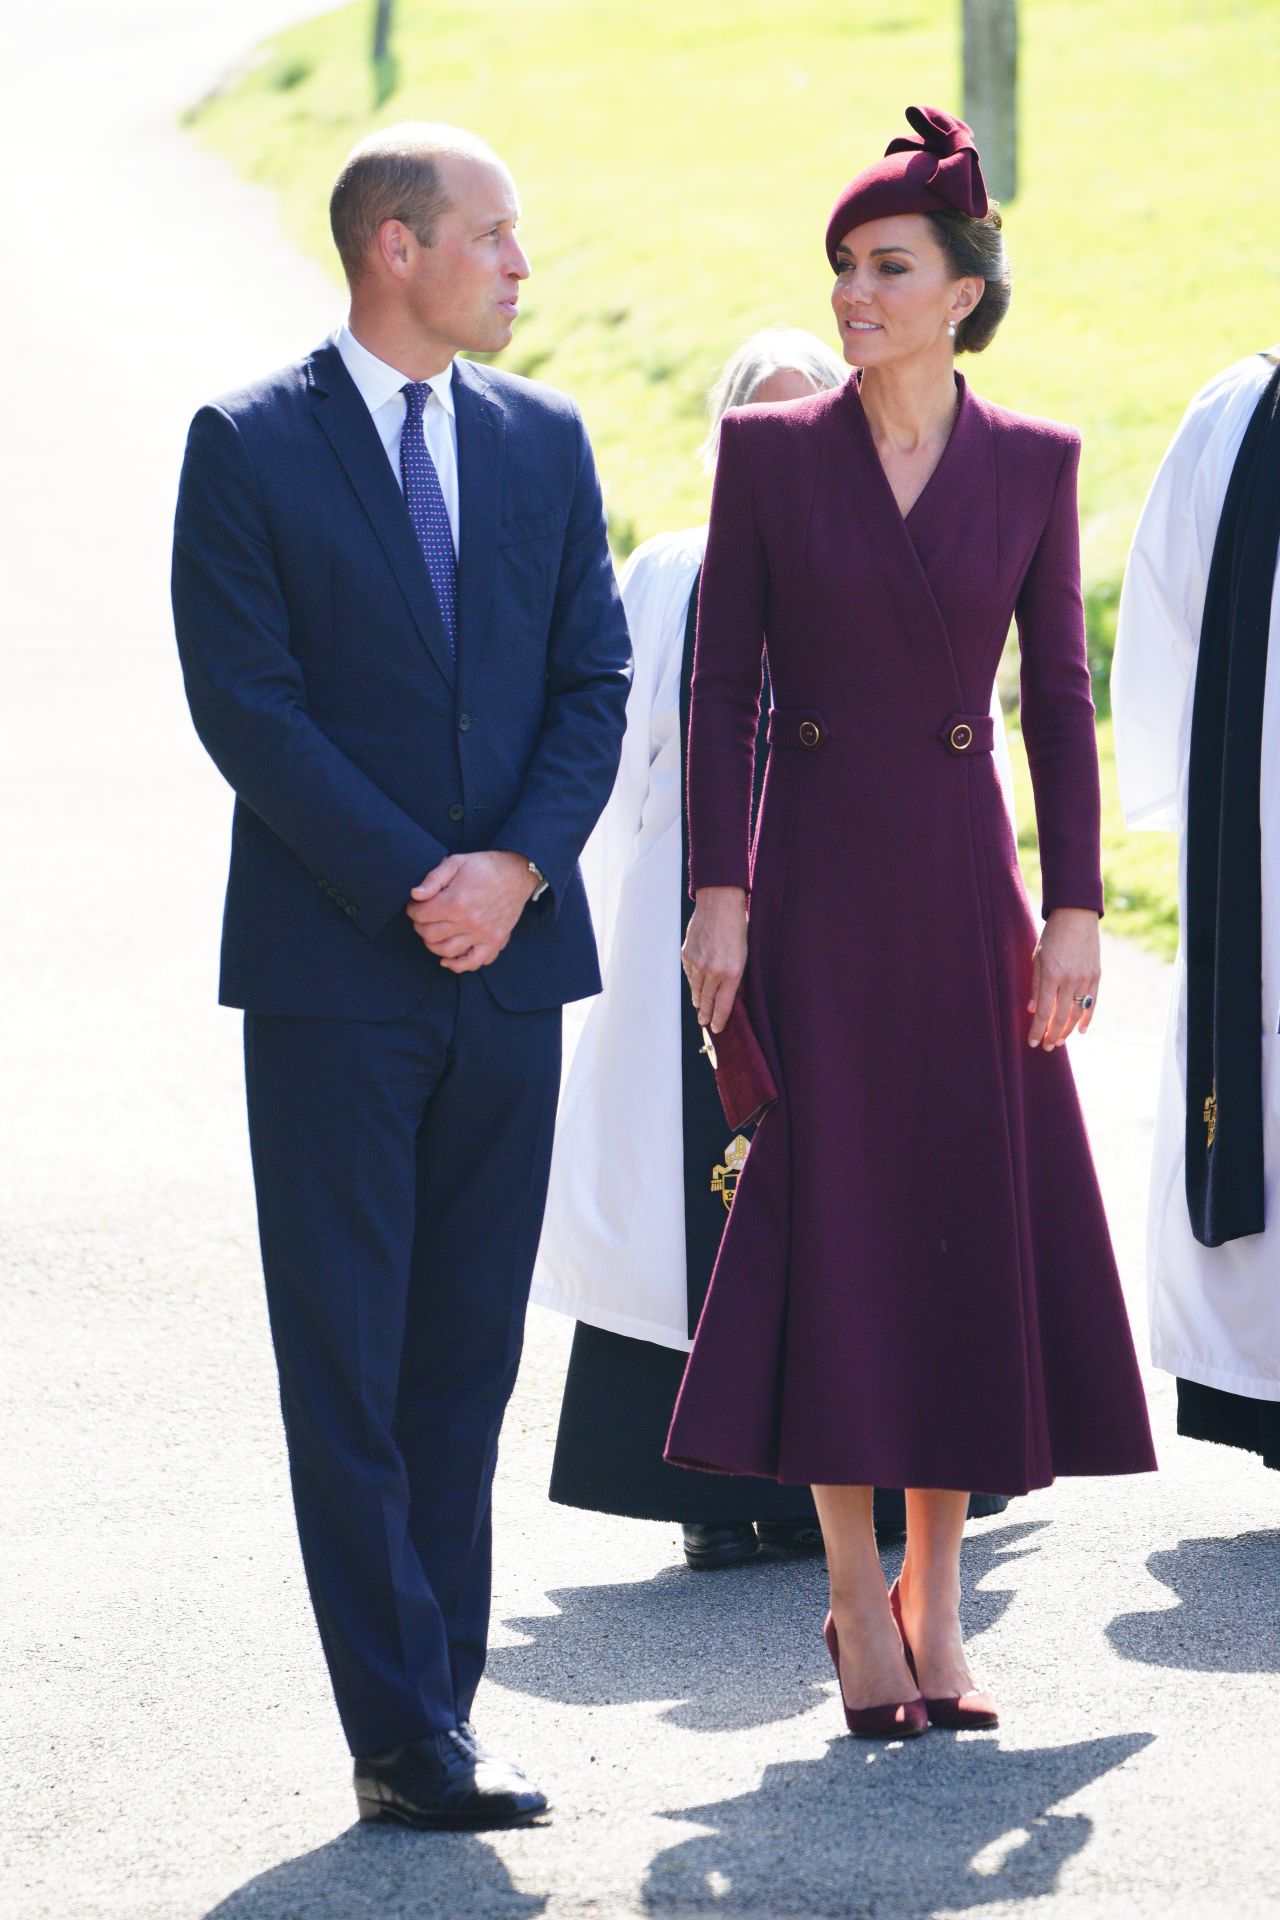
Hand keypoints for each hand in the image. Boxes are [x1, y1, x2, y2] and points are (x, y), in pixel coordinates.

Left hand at [407, 850, 537, 972]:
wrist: (517, 874)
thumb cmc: (485, 867)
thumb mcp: (456, 862)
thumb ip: (433, 879)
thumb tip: (415, 895)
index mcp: (457, 901)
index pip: (421, 915)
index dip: (413, 910)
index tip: (415, 905)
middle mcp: (469, 921)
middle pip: (430, 934)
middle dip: (420, 926)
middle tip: (423, 918)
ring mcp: (483, 934)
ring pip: (447, 951)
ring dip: (433, 944)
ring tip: (433, 933)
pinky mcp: (495, 941)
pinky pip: (474, 962)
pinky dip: (458, 965)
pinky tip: (447, 959)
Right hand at [682, 887, 747, 1032]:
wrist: (719, 904)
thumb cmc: (737, 927)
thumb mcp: (746, 954)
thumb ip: (738, 976)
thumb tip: (733, 994)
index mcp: (731, 972)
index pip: (723, 1005)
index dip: (719, 1019)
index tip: (717, 1028)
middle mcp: (712, 971)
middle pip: (707, 1001)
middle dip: (706, 1014)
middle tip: (705, 1023)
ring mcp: (697, 964)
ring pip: (696, 989)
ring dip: (698, 1000)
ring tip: (699, 1007)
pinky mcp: (687, 955)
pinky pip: (689, 975)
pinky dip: (693, 981)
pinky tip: (696, 985)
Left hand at [1028, 907, 1100, 1049]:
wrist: (1076, 917)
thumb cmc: (1052, 937)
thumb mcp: (1037, 958)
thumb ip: (1035, 985)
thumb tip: (1033, 1010)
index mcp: (1051, 975)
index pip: (1044, 1012)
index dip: (1038, 1030)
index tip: (1033, 1042)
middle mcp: (1070, 980)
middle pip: (1060, 1017)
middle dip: (1052, 1035)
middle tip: (1047, 1047)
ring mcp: (1085, 979)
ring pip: (1077, 1013)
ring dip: (1067, 1030)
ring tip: (1059, 1040)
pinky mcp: (1096, 976)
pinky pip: (1092, 1003)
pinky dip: (1086, 1018)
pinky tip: (1080, 1030)